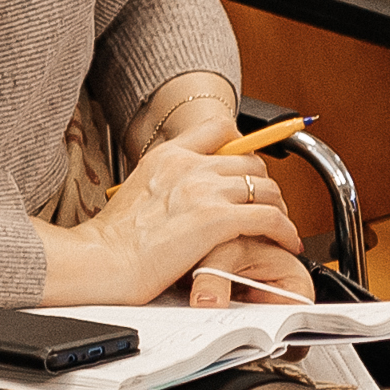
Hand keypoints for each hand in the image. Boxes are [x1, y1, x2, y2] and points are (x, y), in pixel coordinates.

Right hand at [45, 134, 301, 306]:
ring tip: (278, 228)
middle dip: (265, 184)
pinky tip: (285, 243)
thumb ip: (168, 180)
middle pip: (252, 160)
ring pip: (268, 188)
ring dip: (280, 209)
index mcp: (167, 155)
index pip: (221, 129)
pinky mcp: (217, 220)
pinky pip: (271, 218)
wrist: (102, 261)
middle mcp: (188, 166)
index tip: (247, 168)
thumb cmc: (115, 238)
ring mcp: (203, 191)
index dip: (242, 147)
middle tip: (266, 206)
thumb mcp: (137, 190)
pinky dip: (286, 231)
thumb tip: (190, 190)